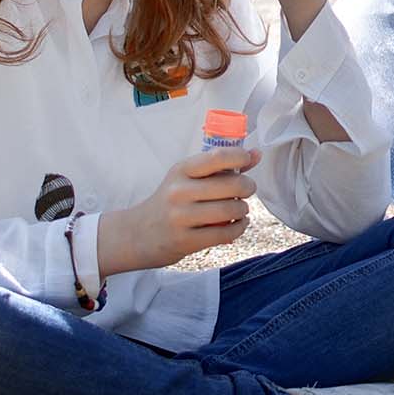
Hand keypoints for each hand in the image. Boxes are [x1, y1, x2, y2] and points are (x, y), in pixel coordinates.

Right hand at [101, 147, 262, 273]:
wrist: (137, 234)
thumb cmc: (170, 202)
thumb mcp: (187, 178)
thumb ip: (221, 167)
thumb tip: (256, 153)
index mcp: (181, 170)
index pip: (217, 156)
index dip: (240, 157)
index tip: (248, 161)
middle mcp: (180, 191)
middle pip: (232, 184)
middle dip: (248, 186)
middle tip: (247, 190)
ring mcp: (181, 217)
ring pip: (231, 210)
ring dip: (243, 209)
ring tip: (240, 209)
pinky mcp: (185, 241)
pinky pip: (225, 234)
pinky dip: (239, 228)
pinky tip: (238, 224)